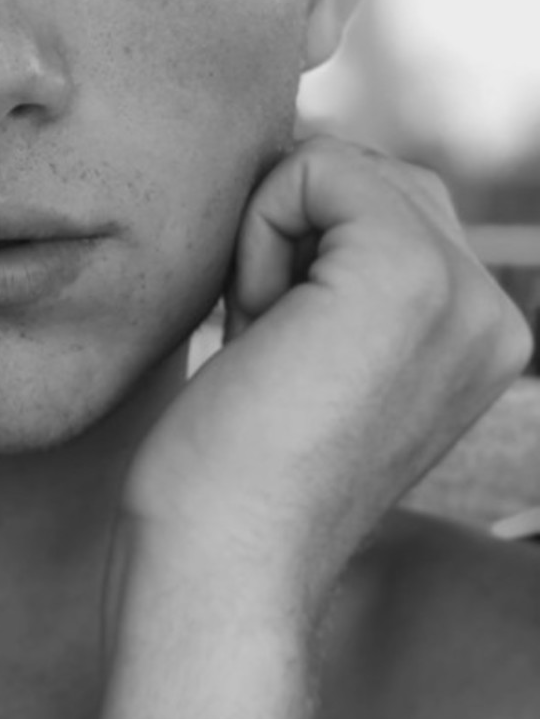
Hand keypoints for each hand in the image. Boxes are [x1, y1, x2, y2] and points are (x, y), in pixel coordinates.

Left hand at [101, 134, 533, 718]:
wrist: (222, 563)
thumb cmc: (236, 471)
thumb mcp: (326, 347)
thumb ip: (351, 268)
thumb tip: (314, 155)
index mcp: (487, 337)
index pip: (395, 205)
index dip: (307, 258)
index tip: (289, 360)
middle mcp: (496, 315)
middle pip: (375, 175)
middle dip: (293, 239)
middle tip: (271, 351)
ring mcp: (463, 293)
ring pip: (342, 167)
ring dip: (271, 238)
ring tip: (268, 344)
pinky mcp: (407, 272)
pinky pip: (312, 169)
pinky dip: (256, 231)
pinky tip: (256, 328)